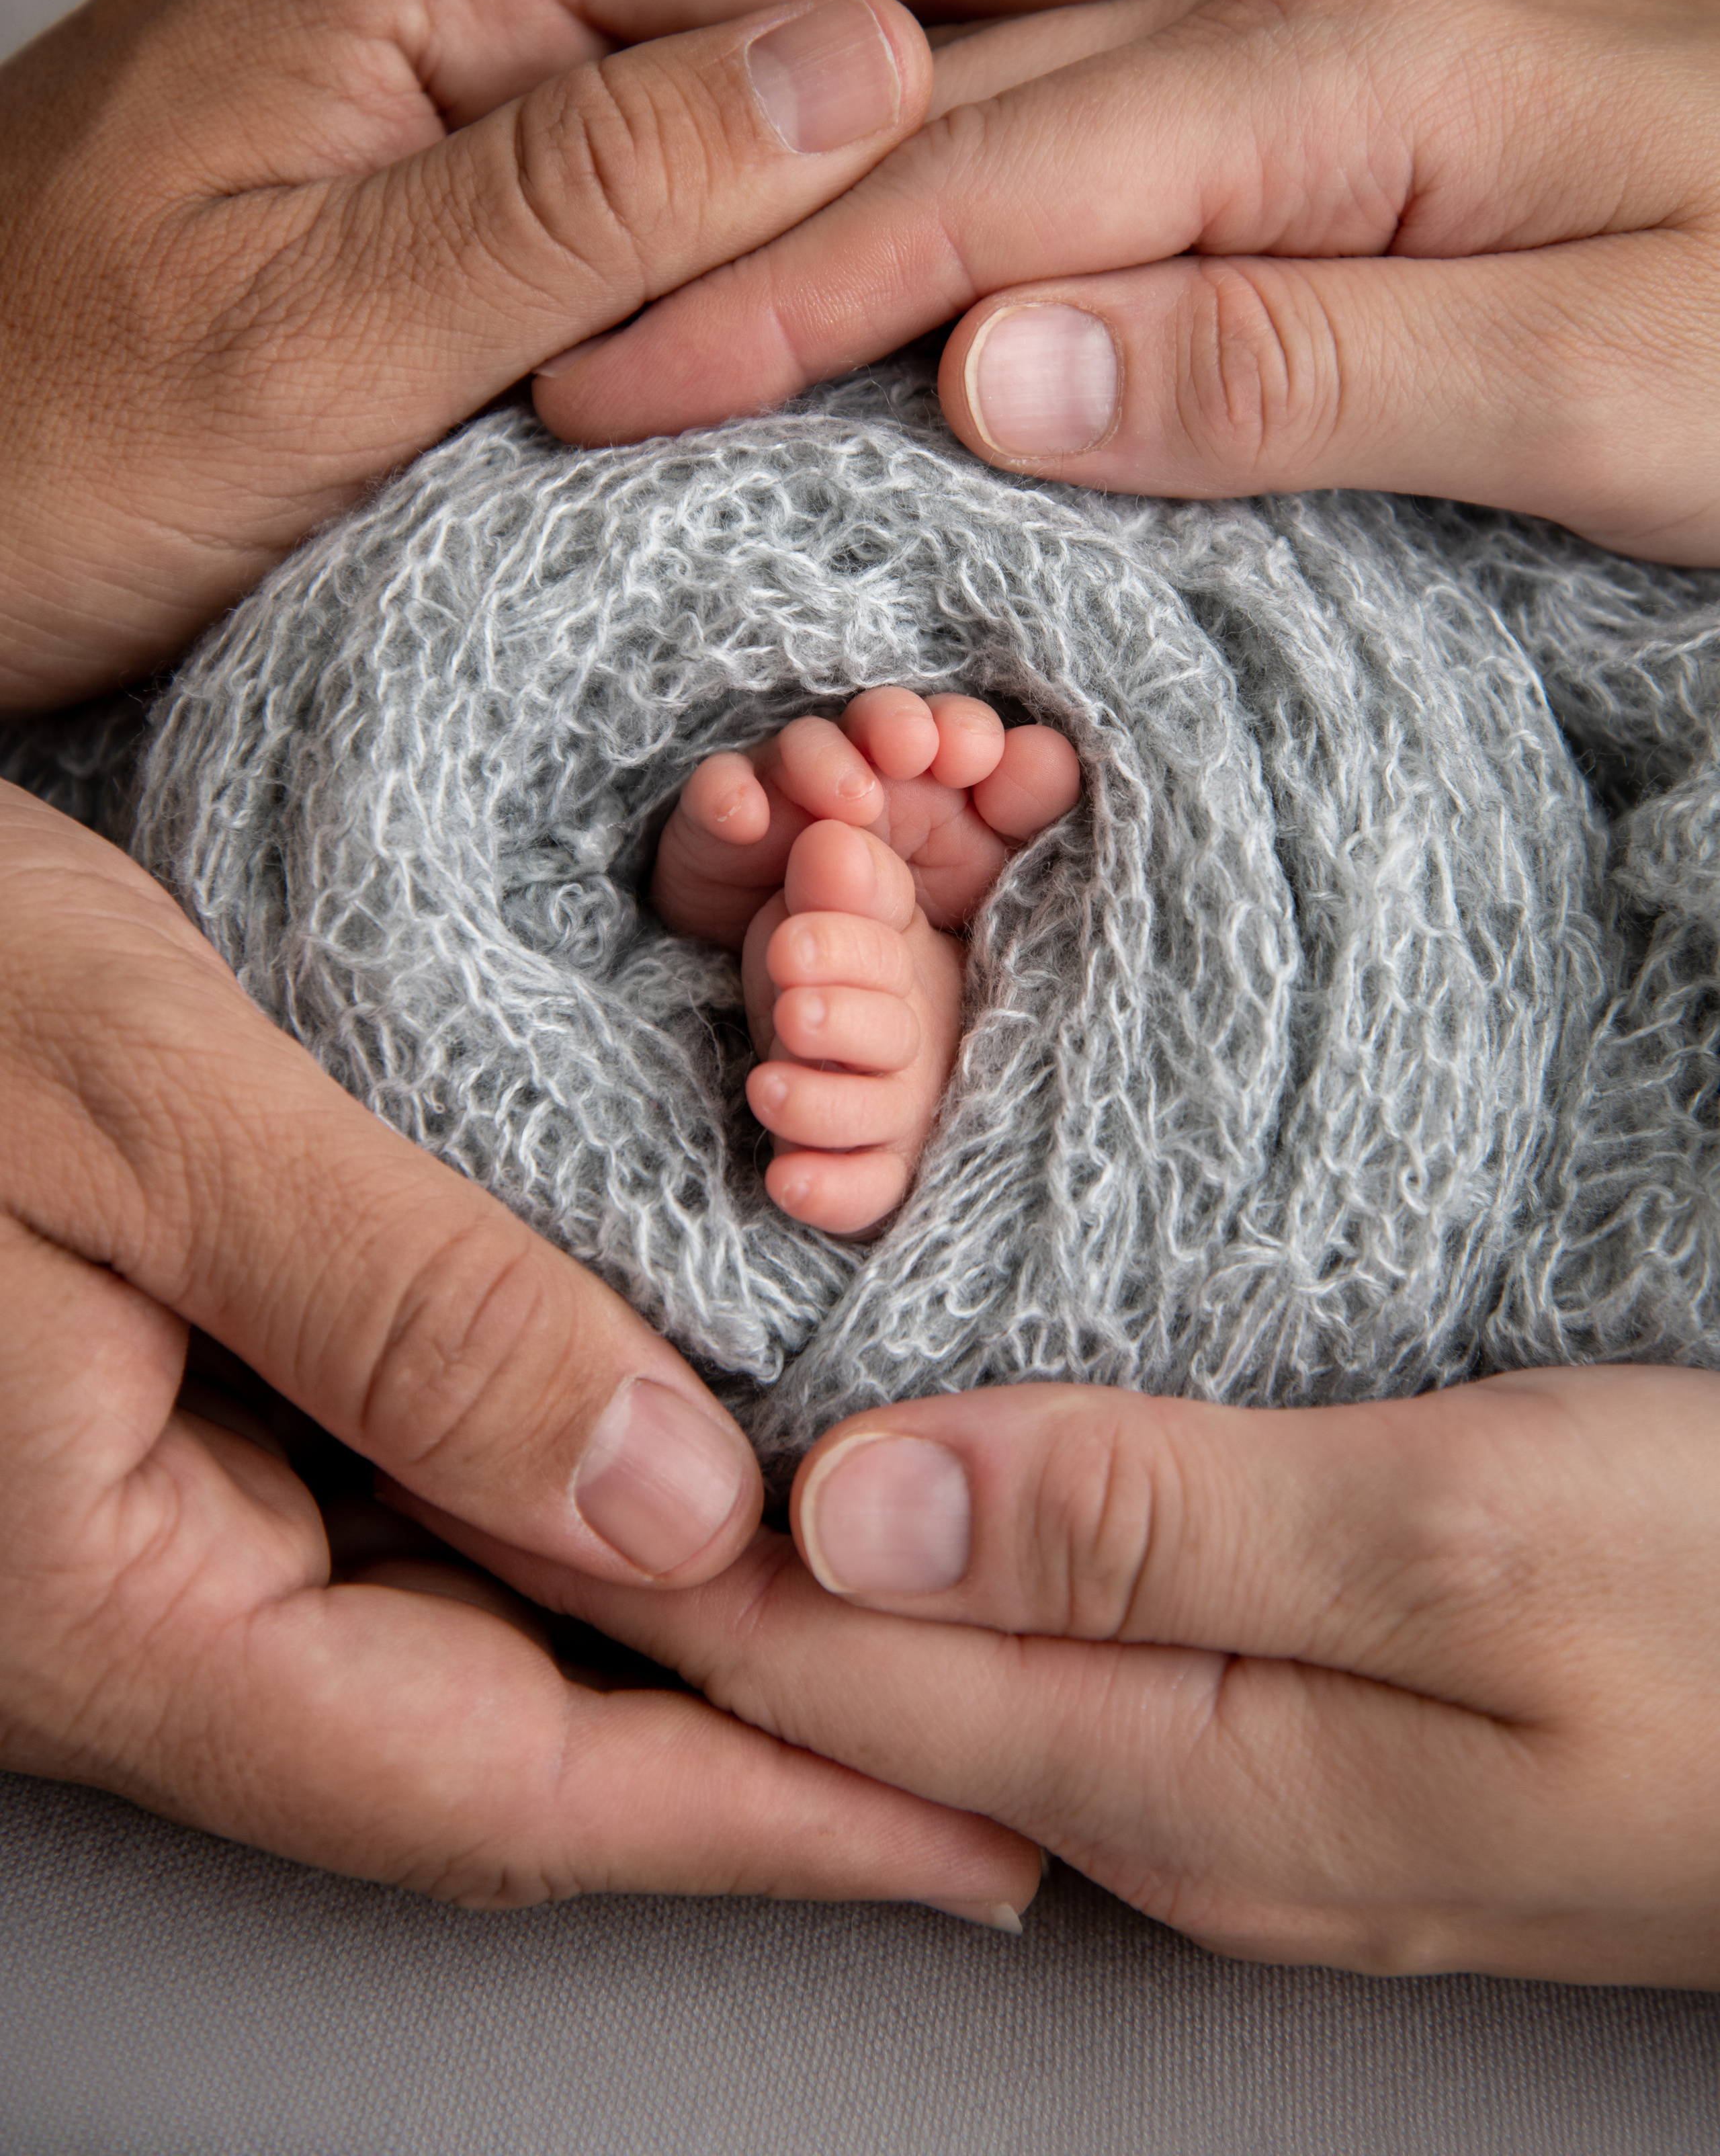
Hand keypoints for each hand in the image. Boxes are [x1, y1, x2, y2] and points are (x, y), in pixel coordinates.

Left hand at [0, 0, 1373, 708]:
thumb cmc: (21, 451)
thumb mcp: (300, 351)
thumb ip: (575, 208)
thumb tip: (855, 66)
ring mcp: (429, 76)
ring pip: (743, 16)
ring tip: (1165, 0)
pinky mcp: (423, 176)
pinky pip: (665, 121)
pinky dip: (822, 120)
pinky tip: (908, 140)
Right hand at [0, 784, 1036, 1912]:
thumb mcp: (151, 1102)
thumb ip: (402, 1307)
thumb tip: (672, 1502)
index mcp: (103, 1596)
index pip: (490, 1774)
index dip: (756, 1809)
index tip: (975, 1817)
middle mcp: (125, 1621)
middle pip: (493, 1746)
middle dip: (753, 1749)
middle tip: (991, 1728)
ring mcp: (144, 1549)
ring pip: (457, 1650)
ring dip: (671, 1643)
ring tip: (888, 1615)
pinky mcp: (165, 1456)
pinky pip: (397, 1534)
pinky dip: (564, 1522)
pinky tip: (687, 1474)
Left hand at [444, 1368, 1719, 1981]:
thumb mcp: (1468, 1547)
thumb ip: (1150, 1525)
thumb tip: (846, 1514)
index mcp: (1177, 1770)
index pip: (808, 1665)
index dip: (631, 1537)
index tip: (476, 1415)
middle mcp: (1173, 1789)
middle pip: (845, 1667)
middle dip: (675, 1532)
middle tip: (518, 1377)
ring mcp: (1242, 1749)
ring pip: (935, 1634)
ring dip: (790, 1523)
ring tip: (646, 1394)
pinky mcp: (1305, 1682)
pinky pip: (1050, 1607)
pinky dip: (934, 1516)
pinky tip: (892, 1452)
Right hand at [542, 0, 1719, 564]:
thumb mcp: (1602, 389)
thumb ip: (1299, 370)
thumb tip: (996, 366)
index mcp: (1349, 72)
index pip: (992, 185)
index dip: (786, 302)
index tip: (611, 398)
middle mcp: (1302, 25)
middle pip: (950, 122)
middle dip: (740, 247)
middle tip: (555, 359)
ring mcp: (1309, 55)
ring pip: (989, 113)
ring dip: (811, 216)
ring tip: (649, 310)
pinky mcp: (1321, 118)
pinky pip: (1075, 144)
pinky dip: (936, 211)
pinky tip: (861, 264)